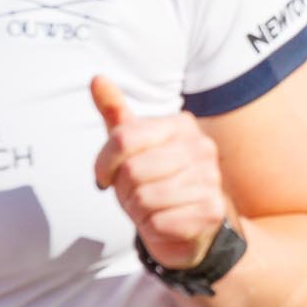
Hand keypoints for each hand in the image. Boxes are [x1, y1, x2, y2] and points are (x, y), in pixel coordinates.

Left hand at [92, 76, 227, 269]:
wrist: (194, 224)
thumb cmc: (157, 181)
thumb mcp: (134, 147)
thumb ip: (116, 113)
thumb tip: (96, 78)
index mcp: (182, 126)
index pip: (123, 138)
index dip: (103, 164)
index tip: (105, 177)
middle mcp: (201, 148)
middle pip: (131, 171)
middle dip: (124, 191)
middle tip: (136, 194)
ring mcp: (210, 179)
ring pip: (143, 198)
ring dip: (138, 211)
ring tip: (152, 208)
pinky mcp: (210, 211)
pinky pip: (158, 223)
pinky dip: (153, 228)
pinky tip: (165, 222)